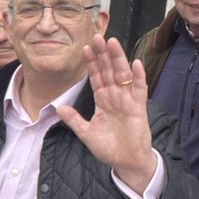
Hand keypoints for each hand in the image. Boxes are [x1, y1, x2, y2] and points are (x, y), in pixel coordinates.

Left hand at [57, 35, 157, 193]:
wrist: (126, 162)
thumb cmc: (109, 147)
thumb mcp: (86, 133)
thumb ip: (74, 120)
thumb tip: (58, 108)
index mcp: (103, 100)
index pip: (96, 77)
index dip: (91, 63)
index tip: (84, 48)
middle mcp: (115, 96)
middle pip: (108, 70)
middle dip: (103, 54)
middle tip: (97, 37)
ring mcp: (128, 100)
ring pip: (123, 75)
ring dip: (118, 59)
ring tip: (113, 43)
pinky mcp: (139, 108)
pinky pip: (140, 89)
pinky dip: (139, 77)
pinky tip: (135, 63)